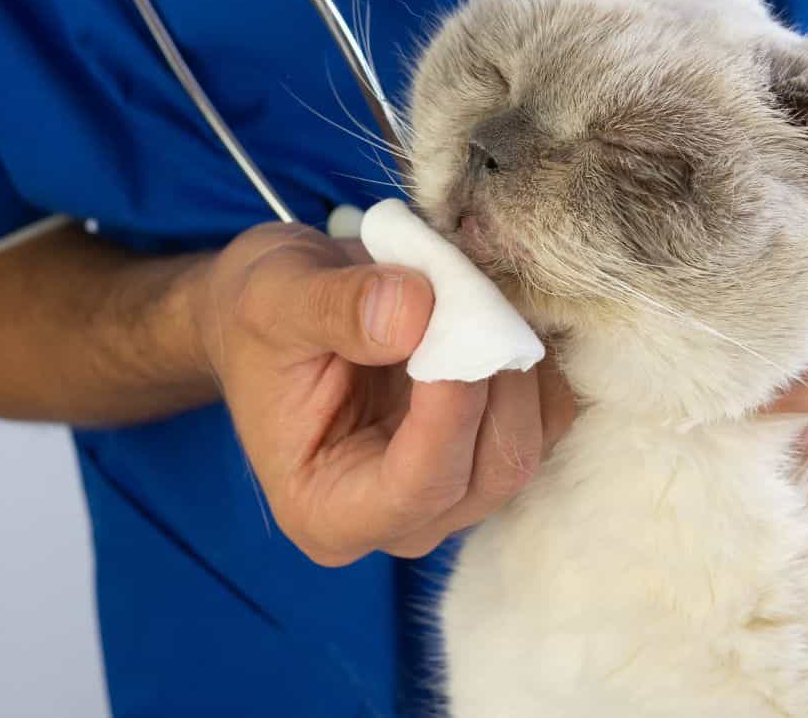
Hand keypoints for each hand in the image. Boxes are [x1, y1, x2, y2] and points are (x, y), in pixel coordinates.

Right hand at [195, 223, 574, 566]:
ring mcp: (453, 490)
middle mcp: (401, 520)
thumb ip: (337, 309)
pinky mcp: (489, 446)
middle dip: (494, 375)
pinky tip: (493, 306)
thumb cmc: (261, 317)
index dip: (451, 407)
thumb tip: (416, 312)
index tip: (448, 318)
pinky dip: (536, 356)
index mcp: (327, 511)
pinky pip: (547, 413)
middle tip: (471, 287)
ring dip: (519, 359)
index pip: (418, 487)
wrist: (277, 311)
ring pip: (529, 442)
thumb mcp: (274, 299)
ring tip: (475, 288)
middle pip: (490, 471)